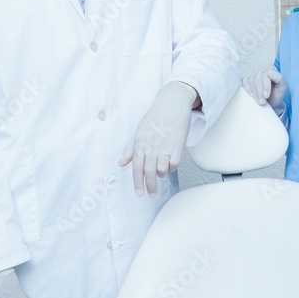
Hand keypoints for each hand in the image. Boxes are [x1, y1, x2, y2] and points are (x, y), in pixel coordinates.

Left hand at [118, 81, 195, 196]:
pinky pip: (174, 164)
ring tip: (162, 172)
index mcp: (140, 143)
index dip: (137, 183)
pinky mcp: (178, 146)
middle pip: (149, 173)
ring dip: (162, 174)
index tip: (139, 193)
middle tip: (151, 194)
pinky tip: (171, 163)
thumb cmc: (155, 117)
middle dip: (150, 186)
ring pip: (162, 170)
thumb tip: (120, 162)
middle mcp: (151, 146)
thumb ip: (130, 148)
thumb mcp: (138, 131)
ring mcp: (165, 147)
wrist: (172, 103)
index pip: (136, 168)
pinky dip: (172, 167)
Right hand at [241, 66, 286, 111]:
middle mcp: (261, 69)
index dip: (265, 86)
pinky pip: (244, 83)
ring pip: (250, 81)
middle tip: (263, 102)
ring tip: (260, 101)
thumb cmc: (277, 94)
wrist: (272, 101)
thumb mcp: (283, 87)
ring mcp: (253, 73)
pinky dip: (248, 90)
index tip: (266, 96)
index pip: (265, 74)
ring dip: (255, 93)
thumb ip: (279, 78)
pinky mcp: (247, 79)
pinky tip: (253, 96)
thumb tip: (270, 72)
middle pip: (257, 79)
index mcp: (270, 68)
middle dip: (259, 92)